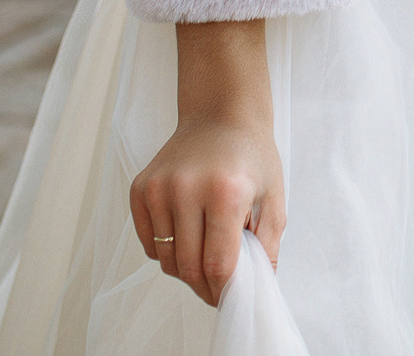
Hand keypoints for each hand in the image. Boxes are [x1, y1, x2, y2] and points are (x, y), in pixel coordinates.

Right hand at [130, 19, 281, 307]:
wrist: (220, 115)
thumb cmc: (251, 156)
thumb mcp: (274, 198)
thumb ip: (267, 246)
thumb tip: (256, 287)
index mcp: (224, 192)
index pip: (218, 264)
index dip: (225, 290)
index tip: (232, 297)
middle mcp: (185, 189)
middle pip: (188, 267)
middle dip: (205, 287)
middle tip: (218, 286)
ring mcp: (157, 189)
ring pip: (165, 260)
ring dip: (185, 269)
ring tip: (204, 254)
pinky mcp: (139, 189)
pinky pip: (148, 243)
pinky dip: (165, 250)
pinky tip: (186, 235)